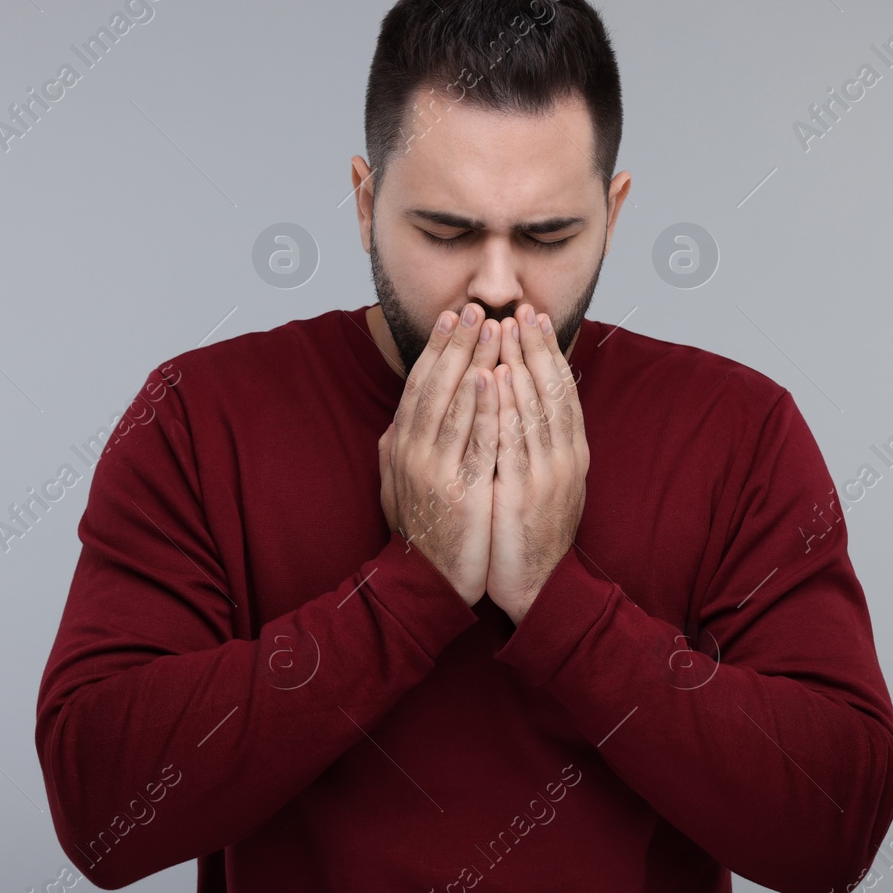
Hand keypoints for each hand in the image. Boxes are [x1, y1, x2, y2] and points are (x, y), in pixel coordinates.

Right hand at [379, 303, 502, 604]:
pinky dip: (483, 406)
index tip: (454, 316)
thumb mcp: (398, 485)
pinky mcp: (460, 491)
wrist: (425, 584)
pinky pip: (474, 440)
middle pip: (436, 385)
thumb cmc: (421, 532)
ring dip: (473, 361)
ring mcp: (434, 471)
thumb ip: (400, 450)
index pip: (420, 385)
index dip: (437, 348)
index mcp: (401, 446)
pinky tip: (494, 378)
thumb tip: (398, 420)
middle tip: (476, 308)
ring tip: (492, 327)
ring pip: (454, 403)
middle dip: (457, 343)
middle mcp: (412, 452)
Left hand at [487, 303, 588, 624]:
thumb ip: (541, 445)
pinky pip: (512, 440)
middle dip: (536, 347)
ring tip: (506, 329)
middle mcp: (565, 458)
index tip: (536, 317)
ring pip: (534, 408)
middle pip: (551, 391)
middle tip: (522, 308)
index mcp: (571, 454)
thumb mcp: (545, 482)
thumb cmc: (533, 533)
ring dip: (520, 365)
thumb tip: (532, 405)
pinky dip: (505, 406)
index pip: (562, 391)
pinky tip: (494, 379)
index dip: (549, 352)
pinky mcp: (522, 492)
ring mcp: (546, 474)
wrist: (538, 586)